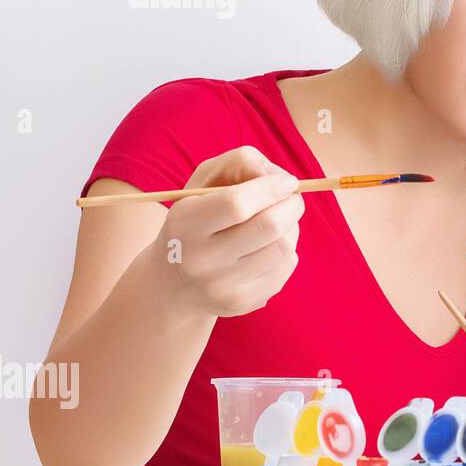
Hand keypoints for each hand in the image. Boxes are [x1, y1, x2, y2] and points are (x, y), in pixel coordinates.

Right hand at [150, 145, 304, 318]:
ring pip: (283, 247)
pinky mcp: (242, 303)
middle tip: (290, 198)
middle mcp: (200, 260)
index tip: (286, 181)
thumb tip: (280, 178)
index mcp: (185, 223)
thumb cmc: (197, 217)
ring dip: (291, 226)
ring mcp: (221, 287)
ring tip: (276, 221)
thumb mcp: (204, 181)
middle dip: (292, 204)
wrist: (173, 281)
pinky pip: (286, 267)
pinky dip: (287, 249)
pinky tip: (267, 246)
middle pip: (269, 226)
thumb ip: (240, 162)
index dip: (271, 188)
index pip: (236, 204)